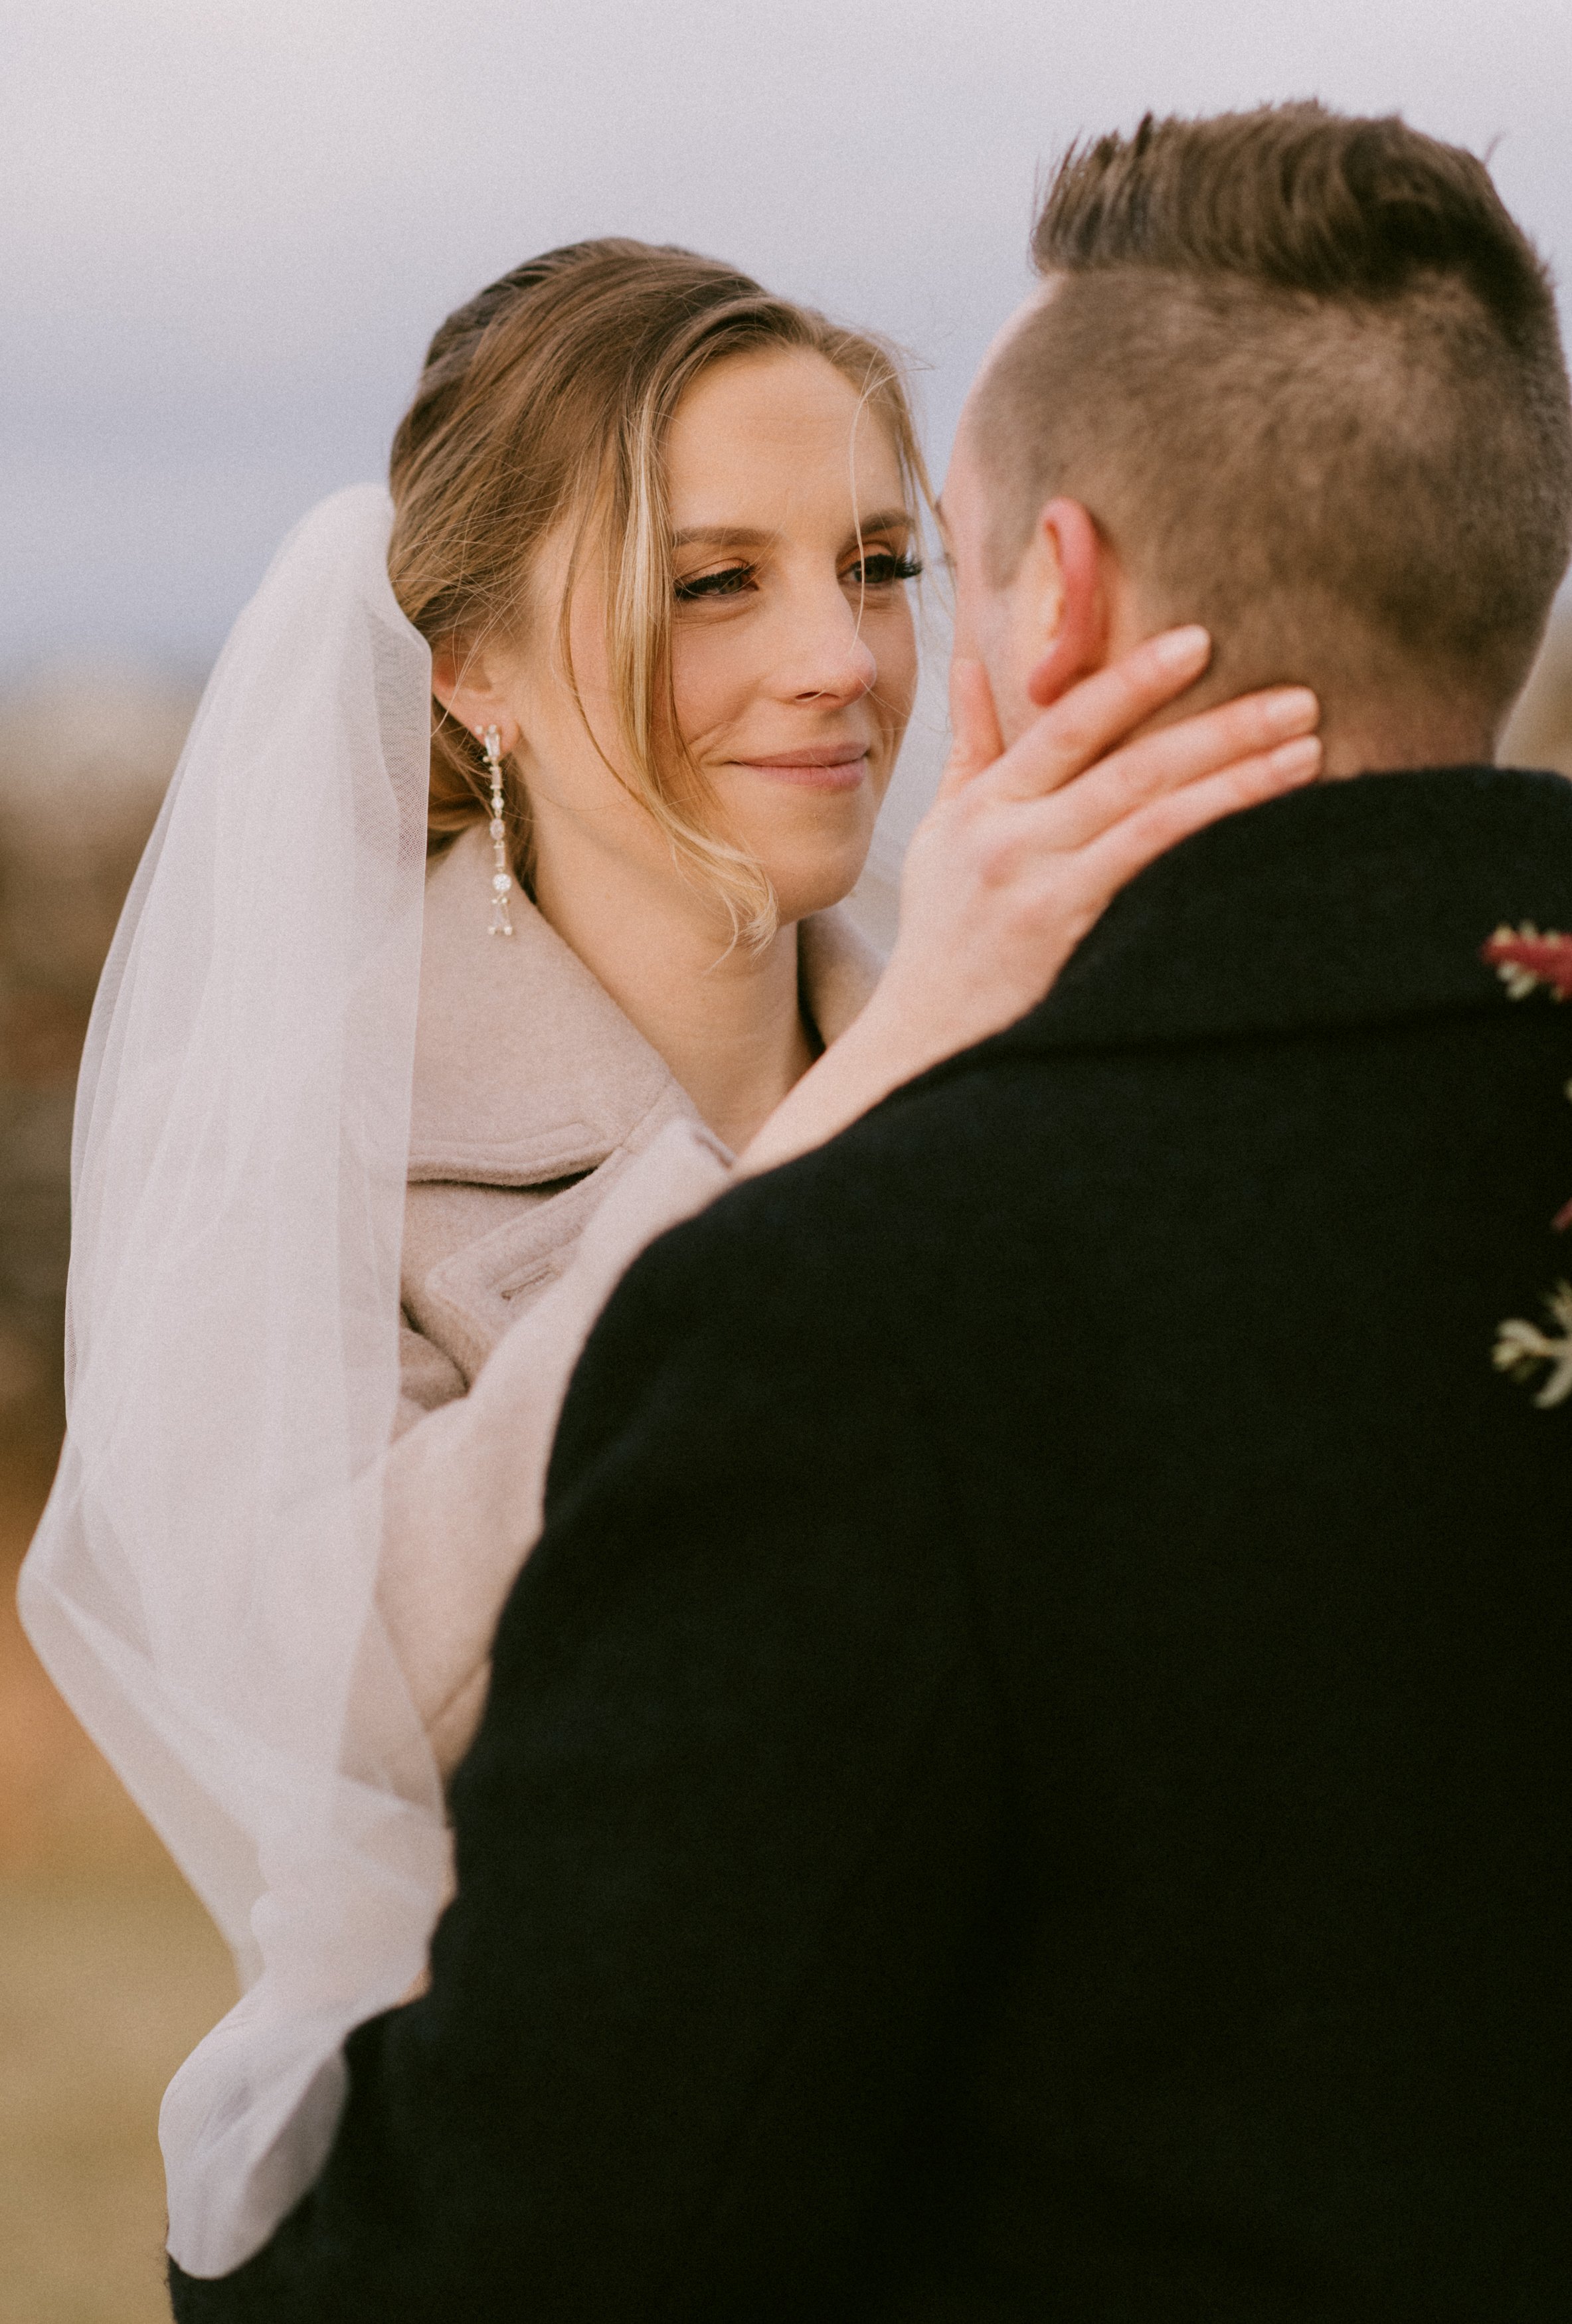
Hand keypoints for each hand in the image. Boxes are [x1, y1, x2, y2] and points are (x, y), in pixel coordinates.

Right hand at [739, 626, 1319, 1177]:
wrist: (920, 1041)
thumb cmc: (942, 937)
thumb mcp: (942, 835)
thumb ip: (970, 748)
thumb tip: (973, 661)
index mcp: (986, 803)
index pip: (1068, 722)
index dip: (1133, 678)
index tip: (1201, 640)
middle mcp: (1010, 837)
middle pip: (1128, 763)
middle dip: (1218, 724)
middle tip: (1298, 695)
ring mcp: (1038, 886)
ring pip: (1152, 814)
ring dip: (1236, 778)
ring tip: (1306, 749)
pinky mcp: (1064, 933)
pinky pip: (1149, 873)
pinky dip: (1208, 838)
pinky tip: (1266, 823)